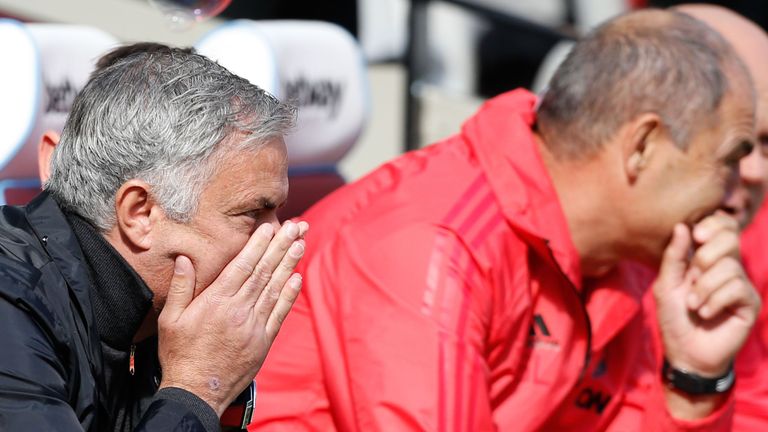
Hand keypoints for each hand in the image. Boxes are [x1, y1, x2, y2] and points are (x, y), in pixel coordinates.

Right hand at [156, 220, 308, 415]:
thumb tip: (184, 258)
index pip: (243, 265)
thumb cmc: (179, 355)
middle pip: (264, 271)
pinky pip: (280, 313)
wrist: (197, 391)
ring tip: (301, 244)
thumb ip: (181, 287)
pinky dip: (290, 295)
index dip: (259, 244)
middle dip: (281, 246)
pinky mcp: (263, 341)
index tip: (271, 226)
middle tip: (297, 226)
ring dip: (290, 264)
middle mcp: (239, 310)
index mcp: (216, 301)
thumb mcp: (170, 319)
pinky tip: (297, 278)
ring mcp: (254, 326)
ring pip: (276, 288)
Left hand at [654, 213, 759, 376]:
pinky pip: (736, 288)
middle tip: (692, 275)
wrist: (685, 353)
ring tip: (693, 305)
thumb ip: (674, 257)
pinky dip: (714, 300)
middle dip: (706, 255)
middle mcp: (727, 268)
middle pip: (730, 239)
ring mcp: (740, 285)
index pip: (723, 227)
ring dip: (704, 287)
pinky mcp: (749, 303)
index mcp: (707, 258)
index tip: (697, 235)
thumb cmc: (674, 318)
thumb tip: (682, 226)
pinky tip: (704, 313)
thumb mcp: (666, 285)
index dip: (714, 223)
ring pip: (729, 266)